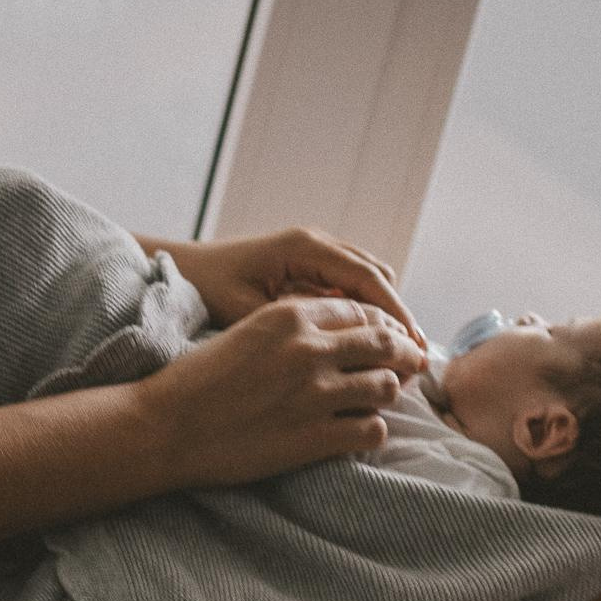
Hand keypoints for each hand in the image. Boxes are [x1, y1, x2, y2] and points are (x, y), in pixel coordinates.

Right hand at [144, 293, 427, 487]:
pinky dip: (372, 430)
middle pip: (384, 342)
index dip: (382, 324)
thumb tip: (335, 335)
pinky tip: (359, 430)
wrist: (167, 426)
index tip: (389, 337)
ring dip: (388, 392)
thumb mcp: (247, 330)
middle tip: (411, 365)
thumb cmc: (200, 378)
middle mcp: (310, 348)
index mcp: (290, 315)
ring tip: (379, 398)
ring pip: (386, 386)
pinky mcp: (316, 437)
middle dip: (403, 353)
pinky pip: (372, 430)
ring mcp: (316, 394)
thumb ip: (293, 327)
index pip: (361, 310)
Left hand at [167, 226, 427, 350]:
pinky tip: (366, 344)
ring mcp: (312, 252)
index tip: (415, 346)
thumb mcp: (250, 311)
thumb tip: (342, 347)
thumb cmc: (210, 289)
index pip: (366, 277)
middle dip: (397, 314)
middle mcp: (313, 243)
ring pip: (366, 278)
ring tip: (398, 354)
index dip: (395, 313)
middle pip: (375, 275)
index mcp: (303, 248)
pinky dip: (363, 310)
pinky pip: (347, 284)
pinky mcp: (307, 266)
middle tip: (416, 356)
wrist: (184, 270)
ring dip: (383, 312)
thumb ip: (296, 322)